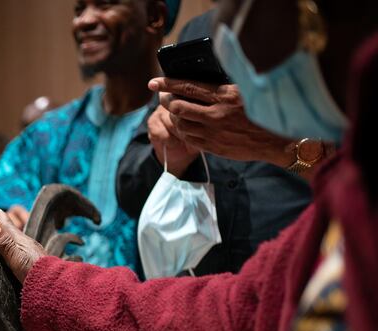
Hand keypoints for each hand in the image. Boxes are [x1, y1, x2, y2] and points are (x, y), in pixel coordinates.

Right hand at [0, 208, 46, 282]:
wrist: (51, 286)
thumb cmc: (34, 270)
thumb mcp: (16, 255)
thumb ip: (3, 241)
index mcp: (20, 240)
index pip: (7, 225)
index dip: (0, 218)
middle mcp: (24, 246)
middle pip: (11, 234)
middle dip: (2, 227)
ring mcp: (28, 257)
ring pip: (14, 244)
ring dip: (6, 240)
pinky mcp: (28, 268)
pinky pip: (16, 256)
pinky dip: (10, 253)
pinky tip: (9, 258)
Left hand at [149, 78, 294, 166]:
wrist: (278, 141)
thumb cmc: (263, 111)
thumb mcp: (245, 91)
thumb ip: (222, 87)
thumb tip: (198, 81)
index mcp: (225, 95)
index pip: (188, 86)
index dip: (167, 83)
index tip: (154, 82)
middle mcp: (216, 114)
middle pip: (177, 106)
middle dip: (165, 99)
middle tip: (163, 95)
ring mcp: (214, 133)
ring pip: (180, 124)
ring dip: (173, 116)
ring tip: (174, 110)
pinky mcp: (214, 147)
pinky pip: (189, 139)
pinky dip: (182, 130)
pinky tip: (184, 125)